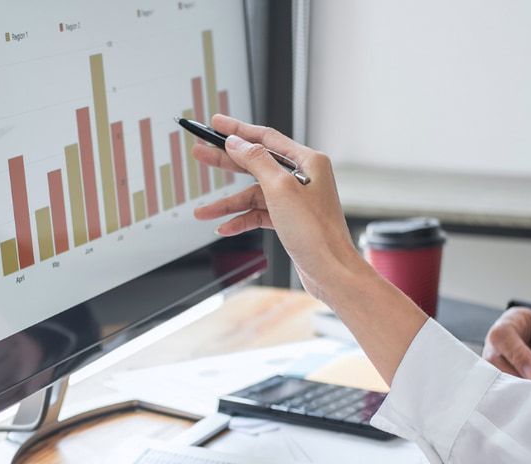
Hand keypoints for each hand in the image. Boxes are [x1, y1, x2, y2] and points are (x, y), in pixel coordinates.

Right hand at [191, 114, 358, 301]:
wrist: (330, 271)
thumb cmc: (315, 231)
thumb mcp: (280, 188)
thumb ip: (256, 161)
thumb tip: (236, 143)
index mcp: (307, 161)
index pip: (266, 138)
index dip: (238, 129)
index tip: (215, 123)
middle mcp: (303, 177)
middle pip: (255, 163)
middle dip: (226, 162)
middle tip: (200, 154)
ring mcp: (295, 200)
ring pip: (253, 194)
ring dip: (227, 204)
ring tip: (202, 212)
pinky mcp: (289, 221)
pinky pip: (259, 214)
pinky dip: (242, 220)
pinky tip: (225, 227)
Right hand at [482, 307, 530, 397]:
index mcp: (515, 322)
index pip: (503, 335)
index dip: (517, 355)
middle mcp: (501, 344)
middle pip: (495, 362)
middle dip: (521, 379)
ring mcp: (500, 366)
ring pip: (498, 381)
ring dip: (523, 392)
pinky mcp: (504, 386)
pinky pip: (506, 395)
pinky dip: (524, 400)